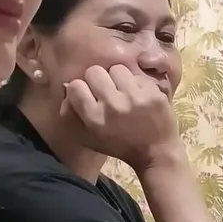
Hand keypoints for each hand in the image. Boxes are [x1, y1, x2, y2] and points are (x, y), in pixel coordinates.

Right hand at [60, 64, 179, 170]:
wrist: (157, 152)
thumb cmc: (119, 146)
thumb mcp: (89, 137)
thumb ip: (72, 112)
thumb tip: (65, 86)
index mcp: (94, 117)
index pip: (75, 85)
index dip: (80, 89)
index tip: (88, 96)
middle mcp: (113, 105)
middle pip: (94, 72)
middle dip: (98, 80)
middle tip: (106, 91)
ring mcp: (135, 97)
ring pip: (117, 69)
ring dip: (118, 79)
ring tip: (123, 91)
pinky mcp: (154, 93)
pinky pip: (137, 76)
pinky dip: (136, 84)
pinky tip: (139, 97)